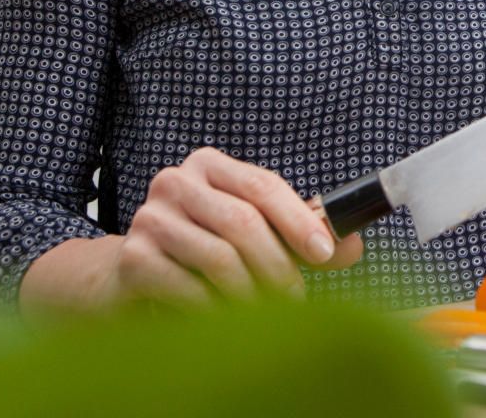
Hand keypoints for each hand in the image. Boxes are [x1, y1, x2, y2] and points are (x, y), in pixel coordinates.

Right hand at [110, 147, 363, 304]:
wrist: (132, 277)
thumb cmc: (201, 251)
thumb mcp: (254, 236)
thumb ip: (302, 237)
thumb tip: (352, 246)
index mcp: (210, 166)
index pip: (263, 186)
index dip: (299, 220)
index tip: (325, 253)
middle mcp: (176, 182)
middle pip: (243, 222)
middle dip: (278, 266)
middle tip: (295, 299)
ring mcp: (150, 217)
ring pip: (219, 257)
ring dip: (250, 294)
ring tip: (264, 313)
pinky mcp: (133, 257)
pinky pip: (188, 287)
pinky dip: (215, 309)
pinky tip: (225, 320)